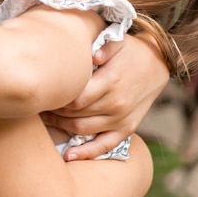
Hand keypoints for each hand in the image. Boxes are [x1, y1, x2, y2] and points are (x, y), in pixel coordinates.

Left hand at [43, 34, 171, 160]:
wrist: (158, 65)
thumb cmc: (131, 51)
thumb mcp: (119, 40)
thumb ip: (105, 46)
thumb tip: (92, 55)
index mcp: (111, 81)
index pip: (74, 98)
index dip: (56, 98)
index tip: (44, 92)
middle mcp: (116, 103)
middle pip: (75, 114)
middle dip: (54, 111)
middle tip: (39, 105)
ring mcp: (121, 119)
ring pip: (83, 130)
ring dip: (62, 127)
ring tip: (47, 120)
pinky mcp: (127, 129)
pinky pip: (104, 146)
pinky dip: (86, 154)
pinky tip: (69, 156)